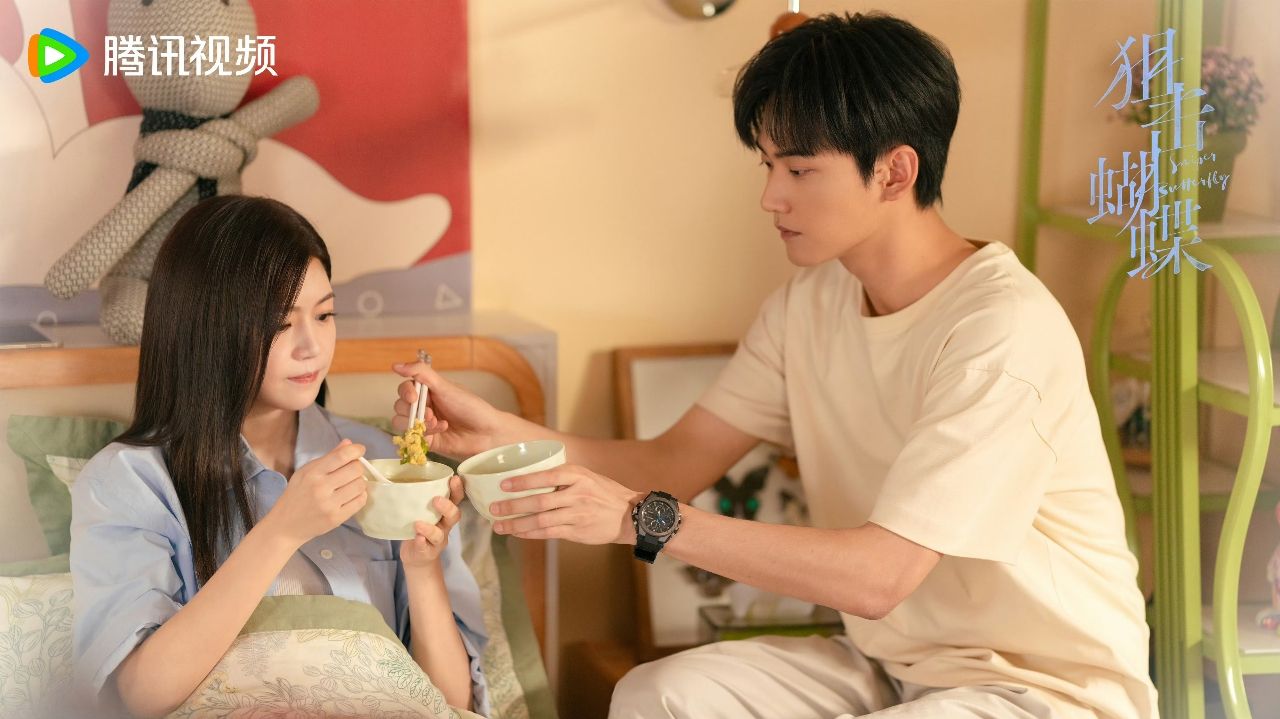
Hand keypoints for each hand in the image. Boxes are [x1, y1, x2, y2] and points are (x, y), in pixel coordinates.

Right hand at [261, 439, 366, 548]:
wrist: (285, 526)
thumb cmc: (296, 495)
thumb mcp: (305, 472)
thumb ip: (329, 457)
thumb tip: (349, 444)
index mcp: (313, 473)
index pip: (342, 456)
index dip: (356, 450)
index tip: (360, 450)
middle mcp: (321, 488)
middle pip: (355, 470)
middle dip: (357, 467)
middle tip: (351, 470)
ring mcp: (329, 504)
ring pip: (360, 485)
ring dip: (359, 482)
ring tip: (350, 484)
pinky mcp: (336, 518)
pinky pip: (360, 501)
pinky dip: (360, 495)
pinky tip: (351, 495)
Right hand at [391, 360, 503, 458]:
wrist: (486, 432)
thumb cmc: (470, 407)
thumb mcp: (445, 387)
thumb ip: (421, 374)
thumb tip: (396, 365)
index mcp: (428, 391)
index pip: (405, 389)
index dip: (406, 393)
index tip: (413, 397)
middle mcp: (424, 406)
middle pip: (400, 406)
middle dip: (413, 410)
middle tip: (430, 413)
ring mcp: (424, 424)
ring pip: (401, 423)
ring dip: (418, 422)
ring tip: (438, 422)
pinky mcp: (426, 440)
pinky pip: (411, 437)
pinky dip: (425, 432)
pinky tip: (442, 429)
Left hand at [400, 476, 464, 569]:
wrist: (417, 559)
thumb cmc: (419, 529)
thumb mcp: (422, 513)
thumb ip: (419, 499)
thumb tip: (403, 477)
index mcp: (444, 514)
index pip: (456, 500)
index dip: (457, 490)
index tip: (455, 479)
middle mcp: (444, 527)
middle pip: (453, 517)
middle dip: (447, 507)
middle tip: (436, 499)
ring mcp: (436, 542)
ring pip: (438, 535)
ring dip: (430, 529)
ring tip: (418, 524)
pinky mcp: (426, 553)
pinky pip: (425, 548)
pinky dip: (421, 542)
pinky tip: (417, 538)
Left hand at [490, 465, 643, 544]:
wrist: (629, 515)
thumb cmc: (604, 493)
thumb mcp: (587, 476)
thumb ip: (563, 477)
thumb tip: (530, 479)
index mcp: (578, 475)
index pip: (546, 476)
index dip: (523, 481)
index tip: (504, 484)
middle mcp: (577, 494)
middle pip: (539, 501)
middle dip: (513, 506)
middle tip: (493, 509)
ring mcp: (577, 515)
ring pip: (541, 521)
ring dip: (517, 524)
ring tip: (499, 526)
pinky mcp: (577, 532)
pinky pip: (549, 533)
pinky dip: (530, 534)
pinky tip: (518, 533)